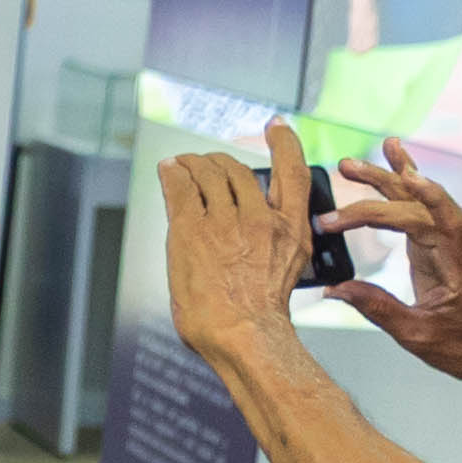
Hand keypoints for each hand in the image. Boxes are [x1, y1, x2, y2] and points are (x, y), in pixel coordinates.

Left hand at [157, 120, 327, 361]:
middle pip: (237, 170)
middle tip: (205, 164)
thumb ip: (274, 245)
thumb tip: (253, 239)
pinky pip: (180, 188)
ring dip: (192, 165)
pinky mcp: (191, 230)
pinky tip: (168, 169)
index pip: (293, 172)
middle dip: (218, 162)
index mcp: (291, 230)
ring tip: (182, 164)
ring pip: (207, 174)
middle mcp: (261, 219)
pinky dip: (172, 173)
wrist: (242, 335)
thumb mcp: (287, 273)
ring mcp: (226, 221)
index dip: (284, 143)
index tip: (276, 127)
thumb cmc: (258, 320)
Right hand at [329, 140, 461, 377]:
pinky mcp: (438, 241)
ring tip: (353, 163)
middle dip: (382, 188)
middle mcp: (459, 245)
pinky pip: (420, 207)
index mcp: (461, 267)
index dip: (422, 201)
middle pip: (421, 205)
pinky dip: (406, 182)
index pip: (440, 225)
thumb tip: (335, 289)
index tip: (403, 181)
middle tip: (345, 173)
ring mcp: (449, 241)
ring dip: (388, 177)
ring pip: (418, 200)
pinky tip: (394, 160)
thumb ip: (376, 307)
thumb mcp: (417, 335)